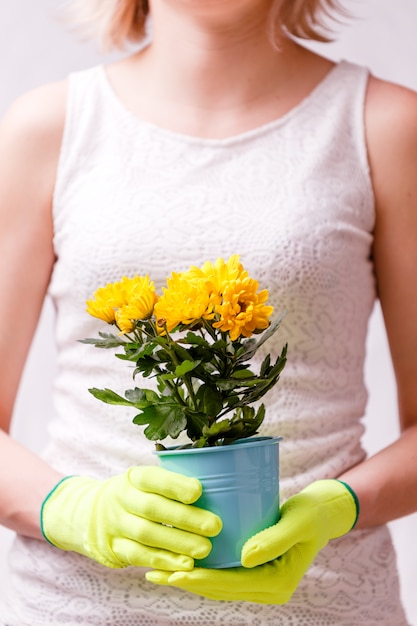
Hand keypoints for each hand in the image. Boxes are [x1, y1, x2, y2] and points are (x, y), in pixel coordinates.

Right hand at [41, 466, 221, 569]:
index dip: (174, 484)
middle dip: (184, 517)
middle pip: (152, 508)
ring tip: (204, 548)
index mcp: (133, 477)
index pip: (152, 477)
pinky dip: (163, 561)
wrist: (92, 514)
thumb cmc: (137, 494)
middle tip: (214, 525)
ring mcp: (115, 525)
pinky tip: (184, 565)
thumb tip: (220, 483)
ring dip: (177, 543)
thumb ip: (172, 482)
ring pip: (146, 534)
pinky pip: (139, 556)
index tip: (198, 491)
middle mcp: (121, 499)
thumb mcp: (146, 480)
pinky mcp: (115, 548)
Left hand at [146, 479, 358, 603]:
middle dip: (186, 581)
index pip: (231, 584)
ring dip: (189, 577)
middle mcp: (268, 590)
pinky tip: (179, 559)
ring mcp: (261, 582)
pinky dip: (201, 569)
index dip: (201, 580)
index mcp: (277, 584)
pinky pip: (223, 574)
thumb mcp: (296, 522)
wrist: (323, 513)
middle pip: (219, 589)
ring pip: (218, 585)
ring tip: (157, 569)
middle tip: (154, 572)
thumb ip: (273, 540)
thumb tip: (244, 558)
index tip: (173, 572)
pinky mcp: (255, 570)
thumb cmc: (311, 514)